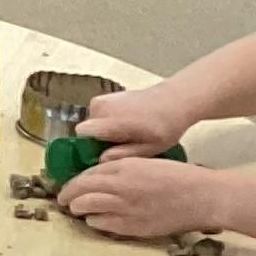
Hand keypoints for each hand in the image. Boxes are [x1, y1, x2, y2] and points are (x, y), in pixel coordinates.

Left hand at [61, 156, 226, 240]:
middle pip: (80, 191)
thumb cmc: (179, 176)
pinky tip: (95, 221)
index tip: (68, 185)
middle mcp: (120, 186)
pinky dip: (95, 221)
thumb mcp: (145, 163)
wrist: (204, 196)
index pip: (86, 175)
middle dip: (68, 195)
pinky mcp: (135, 226)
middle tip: (64, 199)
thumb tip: (98, 174)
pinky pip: (104, 225)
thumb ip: (120, 168)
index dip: (73, 181)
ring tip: (77, 210)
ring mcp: (126, 208)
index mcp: (123, 167)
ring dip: (78, 208)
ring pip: (87, 208)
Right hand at [78, 84, 192, 158]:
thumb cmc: (165, 126)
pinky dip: (108, 121)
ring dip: (104, 130)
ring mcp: (102, 99)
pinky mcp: (105, 96)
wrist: (174, 100)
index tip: (105, 152)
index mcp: (111, 121)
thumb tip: (101, 160)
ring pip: (92, 122)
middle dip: (100, 139)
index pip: (82, 134)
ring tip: (127, 134)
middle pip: (88, 130)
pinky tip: (128, 124)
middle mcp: (101, 107)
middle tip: (123, 145)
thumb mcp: (150, 148)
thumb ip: (123, 155)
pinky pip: (98, 114)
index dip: (90, 146)